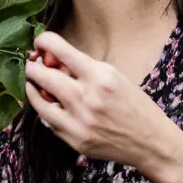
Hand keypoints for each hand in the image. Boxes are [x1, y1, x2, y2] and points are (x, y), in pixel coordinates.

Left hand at [24, 32, 177, 170]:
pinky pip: (49, 121)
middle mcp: (88, 98)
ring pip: (40, 101)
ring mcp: (79, 122)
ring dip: (32, 88)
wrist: (151, 141)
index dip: (45, 42)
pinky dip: (46, 110)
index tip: (40, 40)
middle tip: (32, 63)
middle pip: (44, 76)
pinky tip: (48, 104)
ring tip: (32, 82)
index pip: (62, 51)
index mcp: (101, 76)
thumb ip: (86, 70)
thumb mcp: (116, 77)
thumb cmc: (136, 105)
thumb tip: (56, 61)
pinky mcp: (75, 140)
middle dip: (33, 66)